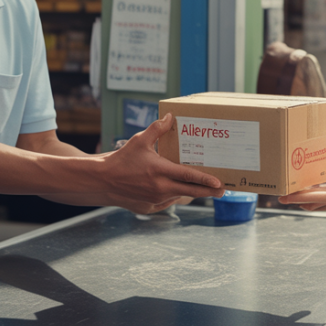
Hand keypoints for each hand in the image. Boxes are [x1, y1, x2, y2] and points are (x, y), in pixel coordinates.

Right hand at [99, 114, 224, 213]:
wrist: (102, 181)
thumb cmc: (122, 159)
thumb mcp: (139, 141)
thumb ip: (157, 129)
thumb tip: (171, 117)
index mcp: (160, 171)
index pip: (189, 176)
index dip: (206, 180)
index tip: (220, 182)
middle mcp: (160, 188)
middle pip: (190, 192)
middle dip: (208, 191)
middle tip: (222, 190)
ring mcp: (155, 200)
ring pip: (179, 197)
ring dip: (191, 193)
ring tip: (203, 189)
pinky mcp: (149, 208)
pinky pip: (166, 202)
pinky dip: (173, 196)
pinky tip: (177, 191)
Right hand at [278, 152, 325, 211]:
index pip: (321, 190)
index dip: (308, 189)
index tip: (295, 189)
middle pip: (313, 197)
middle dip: (298, 197)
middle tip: (283, 196)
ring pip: (313, 199)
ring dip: (298, 199)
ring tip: (283, 199)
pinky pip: (321, 198)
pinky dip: (308, 198)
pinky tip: (297, 198)